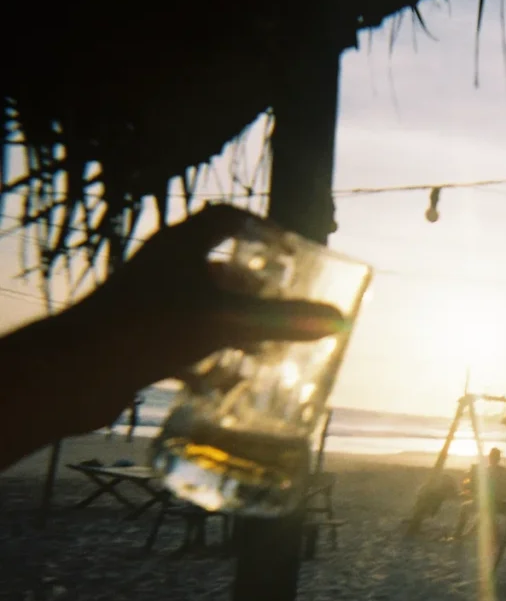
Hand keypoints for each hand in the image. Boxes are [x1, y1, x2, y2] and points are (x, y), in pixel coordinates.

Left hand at [10, 205, 344, 445]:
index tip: (289, 251)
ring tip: (265, 344)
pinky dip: (206, 358)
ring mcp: (147, 305)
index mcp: (180, 246)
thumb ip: (282, 320)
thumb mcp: (225, 320)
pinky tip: (226, 380)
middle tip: (285, 303)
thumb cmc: (148, 329)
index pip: (225, 220)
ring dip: (231, 323)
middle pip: (216, 265)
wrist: (74, 372)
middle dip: (252, 286)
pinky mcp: (137, 340)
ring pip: (200, 307)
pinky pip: (181, 342)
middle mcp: (162, 269)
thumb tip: (337, 319)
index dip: (259, 229)